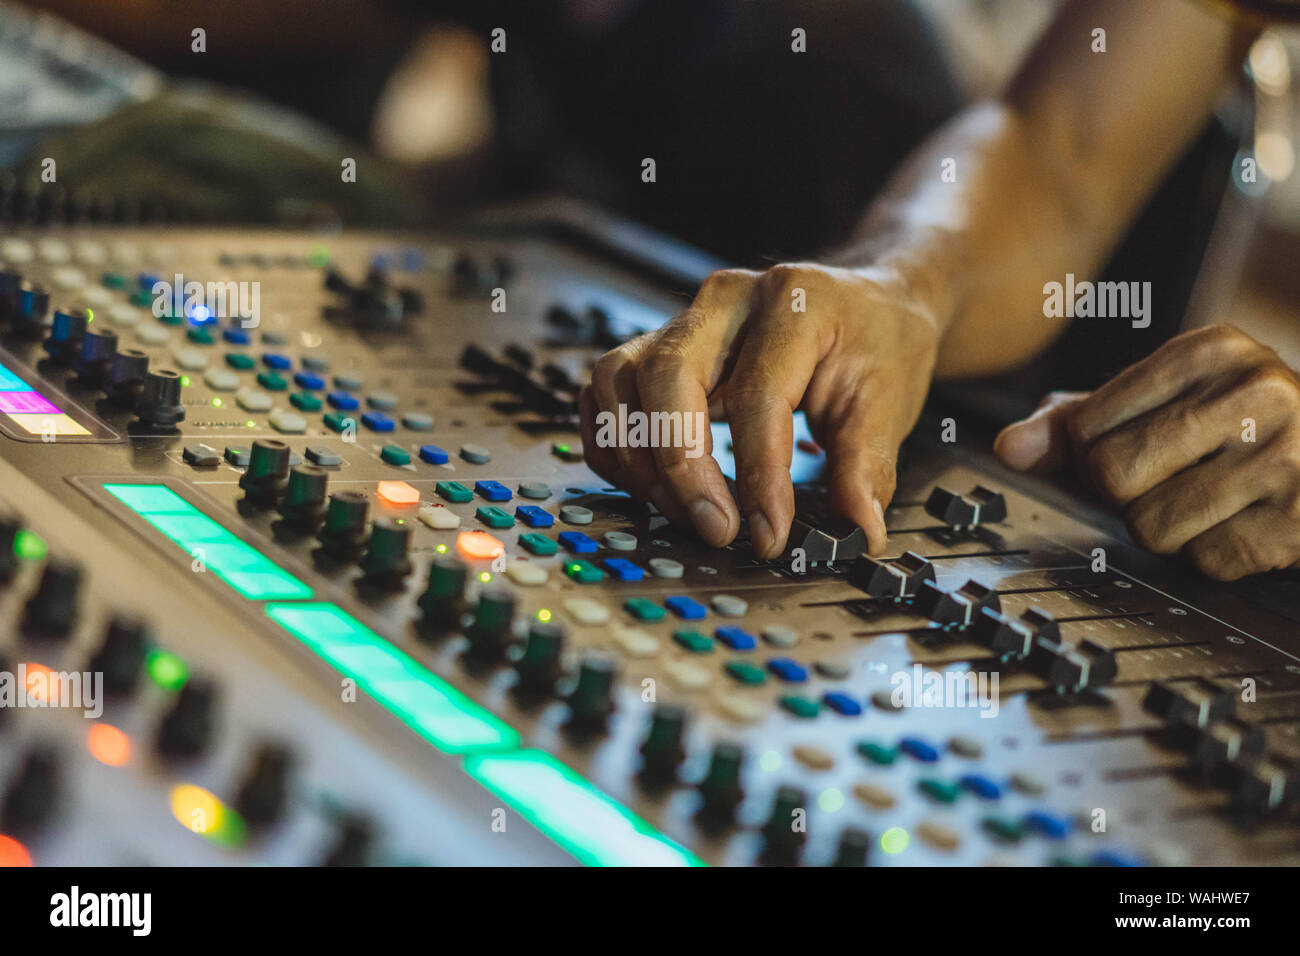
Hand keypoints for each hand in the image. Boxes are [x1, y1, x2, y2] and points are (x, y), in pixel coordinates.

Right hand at [579, 263, 941, 557]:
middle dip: (682, 466)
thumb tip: (858, 531)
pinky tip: (654, 487)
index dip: (758, 474)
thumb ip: (867, 467)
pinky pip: (605, 395)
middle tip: (715, 528)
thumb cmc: (873, 345)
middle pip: (667, 375)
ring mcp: (682, 321)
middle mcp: (726, 301)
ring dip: (641, 460)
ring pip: (619, 380)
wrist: (862, 308)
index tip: (768, 533)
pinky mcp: (655, 348)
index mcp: (792, 301)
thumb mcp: (889, 400)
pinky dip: (616, 447)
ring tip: (685, 512)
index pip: (757, 394)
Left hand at [995, 325, 1299, 579]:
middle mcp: (1254, 393)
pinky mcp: (1299, 519)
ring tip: (1202, 499)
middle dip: (1122, 494)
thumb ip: (1072, 423)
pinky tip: (1238, 520)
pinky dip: (1209, 554)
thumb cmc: (1234, 425)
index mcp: (1206, 352)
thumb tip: (1009, 448)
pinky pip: (1205, 561)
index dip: (1091, 456)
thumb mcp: (1156, 403)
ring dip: (1163, 528)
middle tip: (1163, 482)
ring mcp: (1285, 456)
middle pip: (1112, 476)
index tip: (1131, 450)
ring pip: (1152, 526)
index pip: (1086, 428)